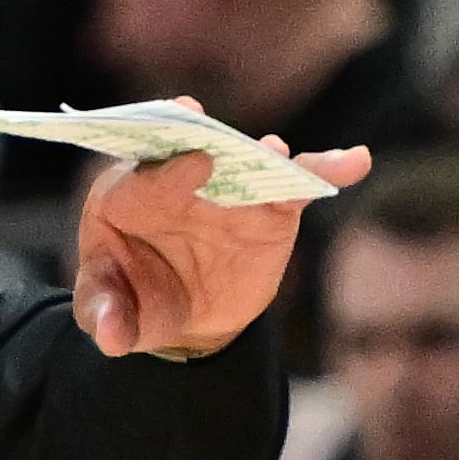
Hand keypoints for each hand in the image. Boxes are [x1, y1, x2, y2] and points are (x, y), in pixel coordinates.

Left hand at [73, 97, 369, 357]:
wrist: (184, 319)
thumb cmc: (134, 302)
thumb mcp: (109, 313)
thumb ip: (104, 317)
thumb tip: (111, 335)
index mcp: (125, 197)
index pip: (141, 178)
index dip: (167, 172)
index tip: (194, 164)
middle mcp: (175, 180)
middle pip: (191, 151)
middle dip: (205, 139)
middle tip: (216, 124)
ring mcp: (225, 191)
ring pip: (248, 164)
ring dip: (266, 156)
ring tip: (279, 154)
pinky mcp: (268, 209)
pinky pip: (295, 186)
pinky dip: (323, 171)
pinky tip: (354, 161)